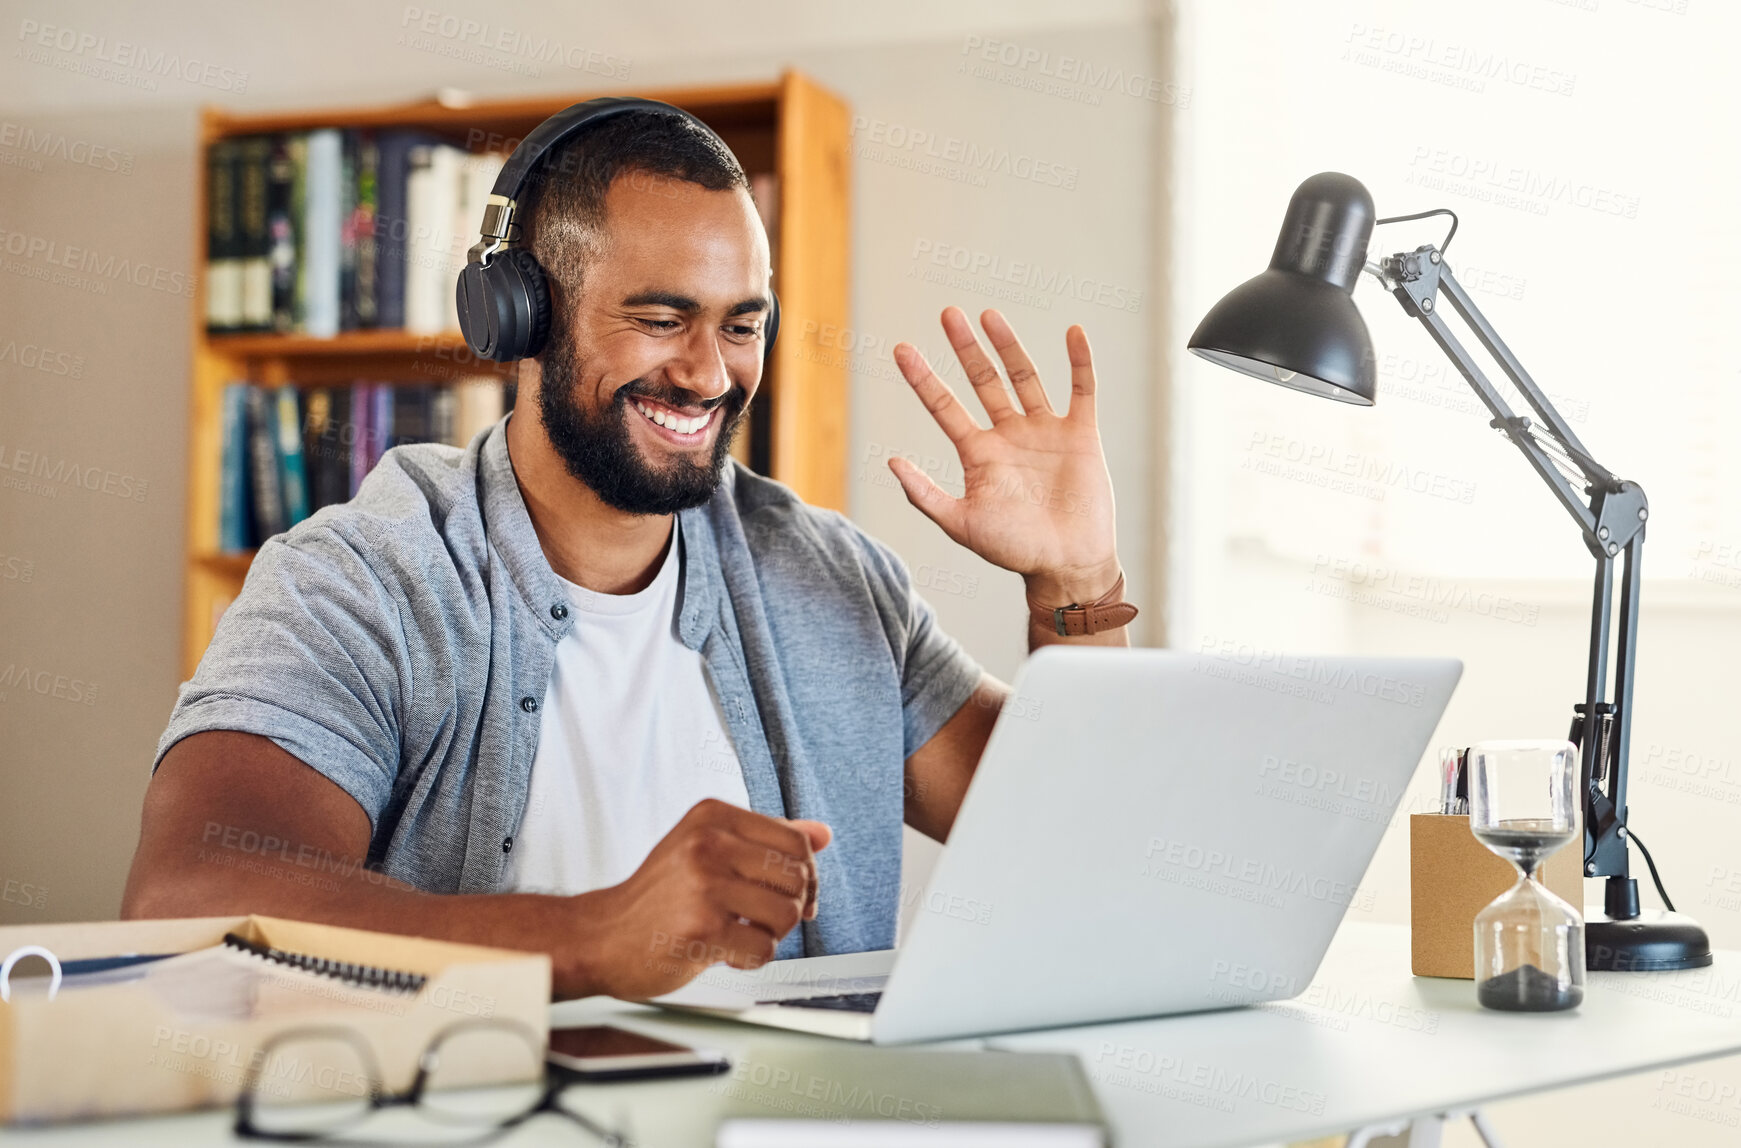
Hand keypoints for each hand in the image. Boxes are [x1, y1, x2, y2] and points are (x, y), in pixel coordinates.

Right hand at [569, 799, 831, 998]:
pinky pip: (764, 949)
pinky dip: (750, 959)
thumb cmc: (659, 896)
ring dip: (768, 934)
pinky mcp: (701, 928)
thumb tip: (823, 833)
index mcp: (712, 815)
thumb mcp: (708, 849)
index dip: (805, 875)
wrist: (602, 937)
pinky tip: (721, 951)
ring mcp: (704, 885)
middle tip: (758, 919)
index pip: (795, 840)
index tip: (790, 895)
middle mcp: (708, 843)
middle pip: (798, 877)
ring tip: (737, 932)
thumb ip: (766, 839)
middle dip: (788, 907)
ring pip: (786, 914)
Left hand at [891, 308, 1120, 603]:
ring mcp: (1045, 432)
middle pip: (984, 381)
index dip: (924, 379)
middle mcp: (1010, 436)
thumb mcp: (961, 524)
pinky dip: (1079, 361)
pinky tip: (1074, 333)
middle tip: (948, 315)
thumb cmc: (1015, 550)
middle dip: (966, 349)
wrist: (1067, 566)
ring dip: (1009, 346)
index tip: (901, 350)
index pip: (945, 407)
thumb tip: (891, 462)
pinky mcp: (1080, 435)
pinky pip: (1082, 390)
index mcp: (980, 454)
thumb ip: (925, 495)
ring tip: (989, 316)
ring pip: (1025, 377)